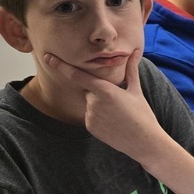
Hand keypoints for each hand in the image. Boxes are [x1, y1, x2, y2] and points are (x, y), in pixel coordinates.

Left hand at [43, 48, 162, 159]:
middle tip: (118, 104)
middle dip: (99, 93)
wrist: (144, 142)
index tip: (48, 57)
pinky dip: (99, 118)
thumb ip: (130, 70)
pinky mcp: (90, 127)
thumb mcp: (136, 91)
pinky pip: (90, 117)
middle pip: (89, 91)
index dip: (61, 65)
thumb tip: (135, 51)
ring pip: (90, 104)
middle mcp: (94, 102)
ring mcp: (90, 116)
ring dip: (100, 106)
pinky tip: (113, 124)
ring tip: (118, 115)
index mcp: (105, 90)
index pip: (77, 75)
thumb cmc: (143, 116)